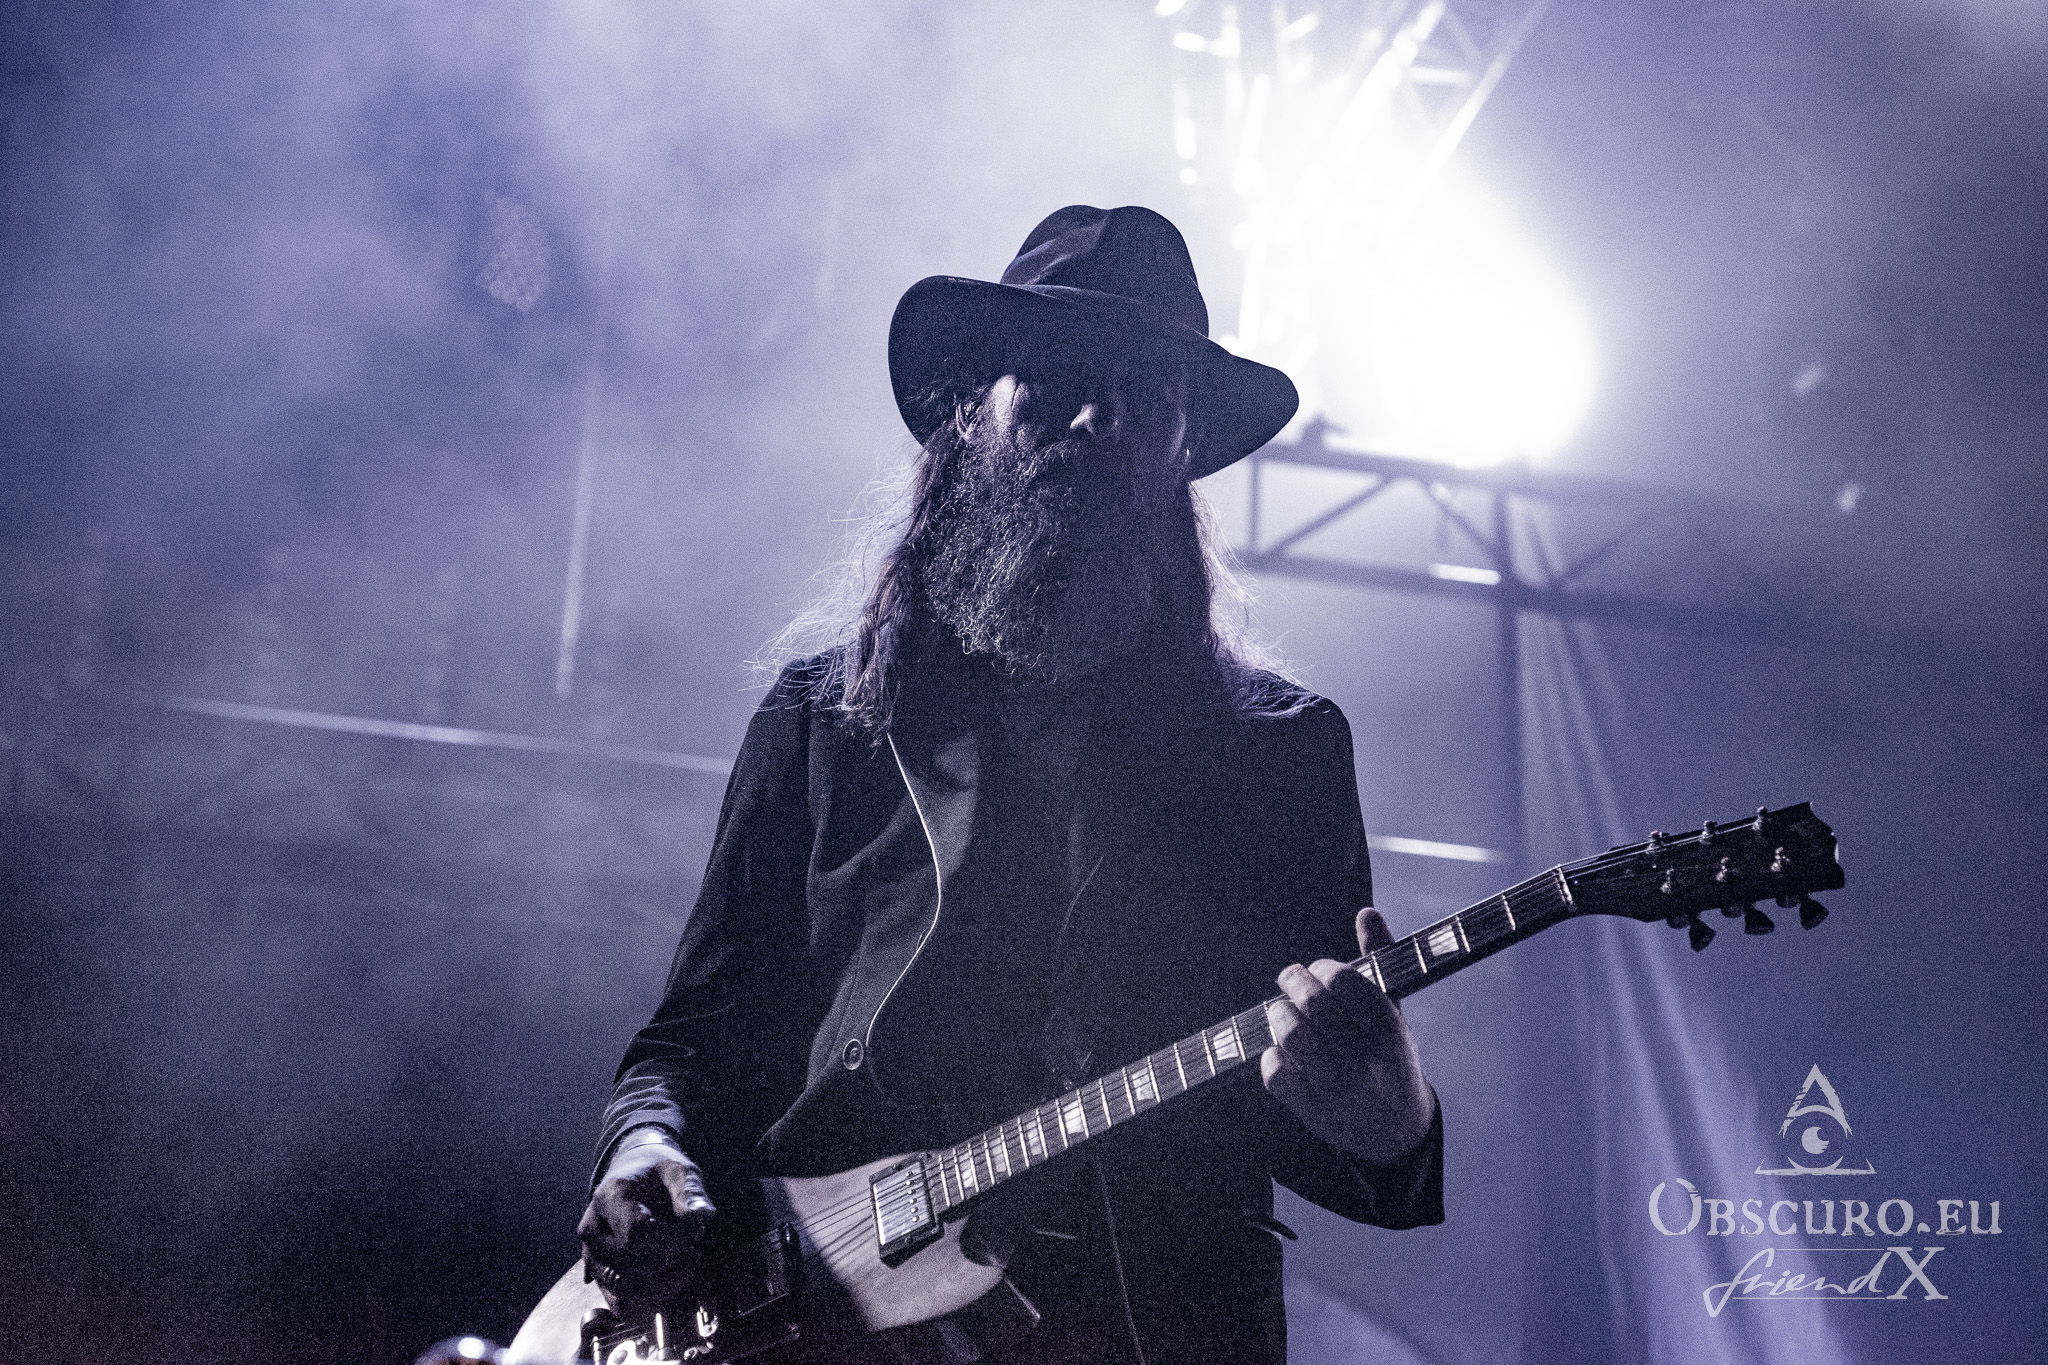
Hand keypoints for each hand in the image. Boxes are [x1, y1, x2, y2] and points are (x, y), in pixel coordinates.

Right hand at [577, 1126, 716, 1314]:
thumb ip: (690, 1192)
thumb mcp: (679, 1170)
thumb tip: (703, 1216)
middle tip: (694, 1245)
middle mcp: (593, 1231)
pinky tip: (674, 1277)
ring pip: (624, 1296)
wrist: (633, 1174)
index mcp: (608, 1197)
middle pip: (631, 1268)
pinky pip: (622, 1305)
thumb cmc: (657, 1173)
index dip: (673, 1240)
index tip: (696, 1232)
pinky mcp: (601, 1276)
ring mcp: (593, 1257)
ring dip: (664, 1286)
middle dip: (671, 1262)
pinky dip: (653, 1300)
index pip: (636, 1234)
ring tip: (685, 1262)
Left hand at [1261, 908, 1435, 1164]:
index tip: (1317, 971)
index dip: (1321, 968)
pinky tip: (1283, 1052)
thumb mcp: (1394, 1012)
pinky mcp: (1312, 1110)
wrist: (1397, 1132)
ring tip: (1282, 1012)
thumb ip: (1379, 960)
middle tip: (1290, 980)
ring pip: (1291, 1035)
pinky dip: (1271, 1056)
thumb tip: (1367, 912)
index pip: (1342, 980)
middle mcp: (1366, 1058)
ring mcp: (1338, 1087)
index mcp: (1389, 1029)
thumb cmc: (1390, 1059)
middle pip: (1312, 1003)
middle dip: (1292, 983)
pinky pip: (1275, 1071)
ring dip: (1278, 1016)